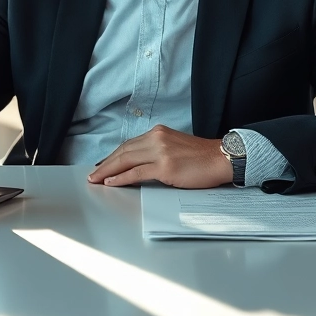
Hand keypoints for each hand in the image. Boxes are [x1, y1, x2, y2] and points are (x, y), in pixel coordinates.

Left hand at [88, 125, 231, 188]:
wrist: (222, 158)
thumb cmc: (202, 157)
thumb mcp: (176, 147)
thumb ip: (158, 151)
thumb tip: (140, 165)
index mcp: (159, 133)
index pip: (129, 144)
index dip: (113, 156)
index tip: (103, 164)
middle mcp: (157, 138)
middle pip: (123, 151)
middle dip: (105, 164)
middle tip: (93, 174)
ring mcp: (160, 151)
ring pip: (126, 160)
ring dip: (108, 171)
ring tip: (96, 179)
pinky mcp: (165, 166)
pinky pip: (137, 173)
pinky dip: (121, 178)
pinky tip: (111, 182)